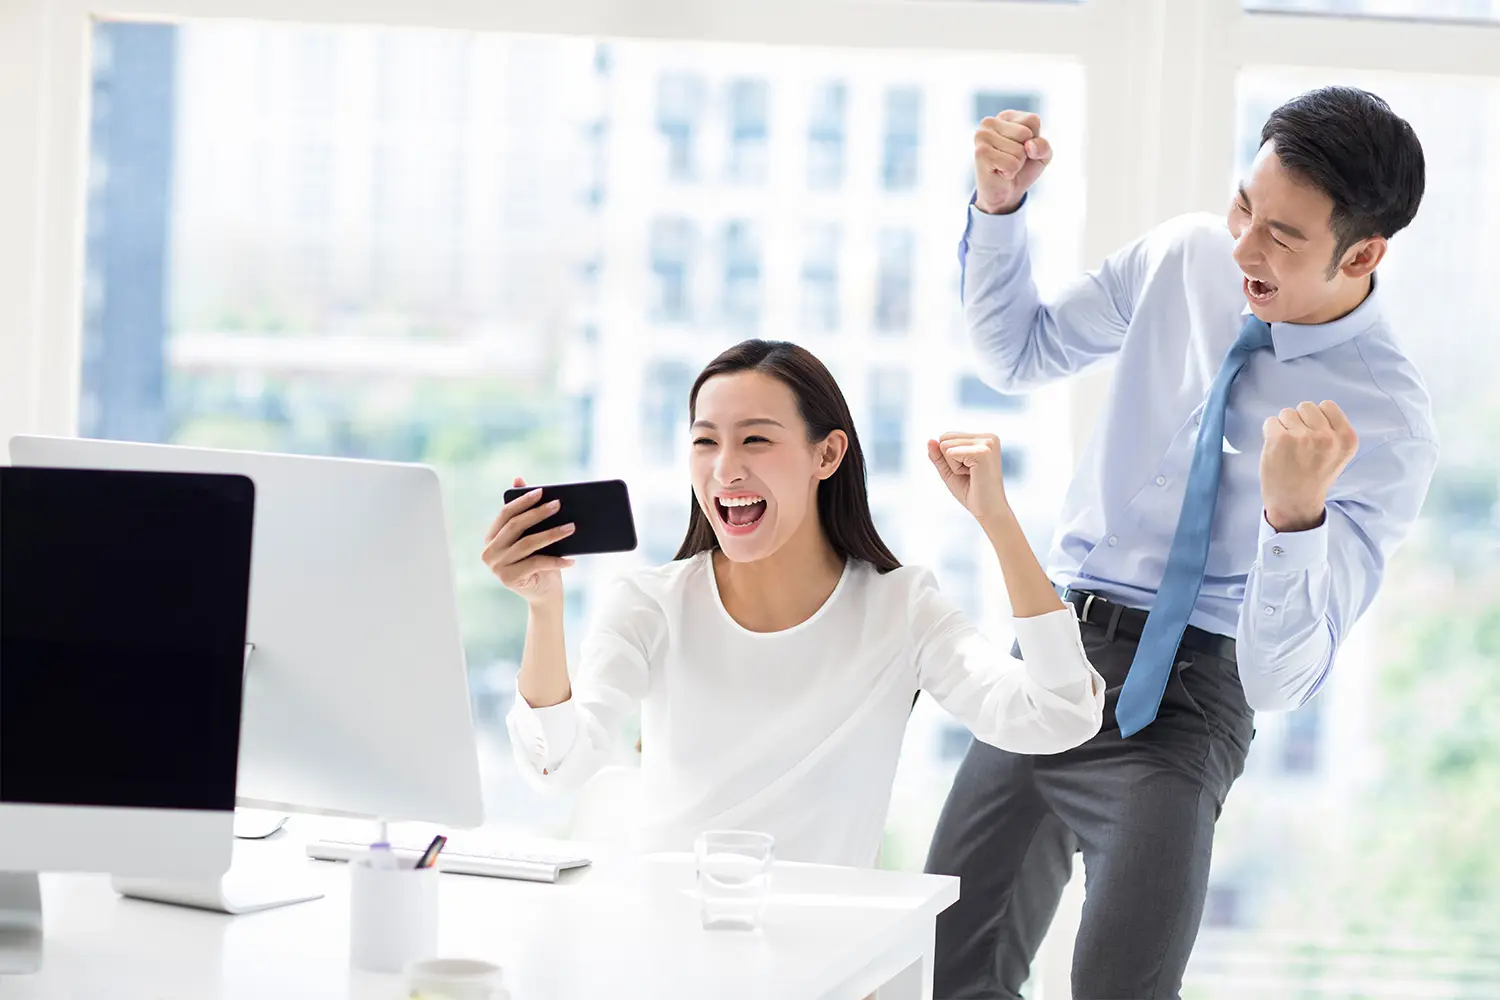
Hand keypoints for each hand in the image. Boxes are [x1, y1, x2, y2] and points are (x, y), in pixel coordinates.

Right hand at [481, 477, 576, 605]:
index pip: (505, 513)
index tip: (542, 491)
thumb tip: (518, 478)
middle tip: (559, 505)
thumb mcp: (534, 535)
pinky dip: (556, 560)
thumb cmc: (540, 562)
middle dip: (539, 513)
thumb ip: (525, 511)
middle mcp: (488, 552)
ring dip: (552, 534)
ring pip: (527, 543)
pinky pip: (536, 563)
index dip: (523, 501)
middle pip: (516, 526)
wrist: (544, 594)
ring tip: (572, 527)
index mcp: (491, 537)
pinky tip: (572, 558)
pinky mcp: (509, 579)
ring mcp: (497, 566)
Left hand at [928, 433, 1011, 522]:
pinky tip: (972, 475)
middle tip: (969, 474)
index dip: (950, 457)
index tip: (968, 470)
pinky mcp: (982, 452)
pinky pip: (950, 453)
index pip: (947, 435)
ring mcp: (987, 443)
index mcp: (984, 437)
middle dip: (950, 460)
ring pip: (946, 445)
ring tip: (972, 474)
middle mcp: (989, 436)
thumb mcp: (950, 470)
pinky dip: (956, 468)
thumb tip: (930, 440)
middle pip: (945, 438)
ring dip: (954, 465)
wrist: (989, 511)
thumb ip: (939, 455)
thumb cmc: (972, 492)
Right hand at [974, 111, 1052, 214]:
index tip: (1021, 149)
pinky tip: (998, 172)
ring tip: (1004, 166)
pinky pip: (1011, 163)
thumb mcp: (1042, 155)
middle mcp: (989, 122)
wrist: (1005, 194)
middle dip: (1025, 153)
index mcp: (1005, 116)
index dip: (1034, 140)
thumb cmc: (1022, 169)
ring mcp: (982, 136)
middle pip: (1025, 133)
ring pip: (1019, 150)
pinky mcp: (980, 153)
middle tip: (1011, 160)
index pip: (1032, 120)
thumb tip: (1029, 146)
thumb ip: (1044, 145)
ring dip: (1017, 164)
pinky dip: (1010, 172)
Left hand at [1259, 401, 1358, 531]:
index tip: (1313, 437)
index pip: (1327, 406)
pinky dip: (1270, 433)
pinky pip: (1271, 421)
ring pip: (1287, 413)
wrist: (1295, 503)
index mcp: (1347, 438)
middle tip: (1299, 445)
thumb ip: (1332, 430)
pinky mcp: (1280, 440)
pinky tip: (1276, 450)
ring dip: (1284, 427)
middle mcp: (1328, 437)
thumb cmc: (1313, 477)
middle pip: (1306, 406)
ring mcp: (1304, 437)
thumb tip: (1314, 409)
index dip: (1316, 419)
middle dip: (1299, 421)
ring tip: (1288, 449)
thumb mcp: (1338, 453)